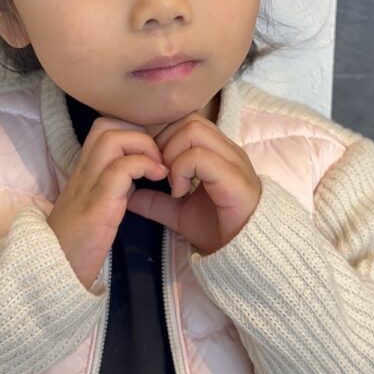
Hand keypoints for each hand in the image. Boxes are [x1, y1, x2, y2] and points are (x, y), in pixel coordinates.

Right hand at [47, 118, 168, 288]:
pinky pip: (121, 169)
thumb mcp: (97, 207)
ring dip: (143, 146)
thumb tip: (138, 172)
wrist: (54, 275)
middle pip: (106, 125)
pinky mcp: (96, 205)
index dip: (132, 131)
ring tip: (160, 168)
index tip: (152, 154)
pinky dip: (144, 166)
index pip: (103, 128)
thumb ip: (114, 186)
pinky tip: (158, 179)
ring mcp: (87, 186)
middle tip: (158, 158)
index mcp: (84, 172)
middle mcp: (82, 172)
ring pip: (112, 138)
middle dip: (139, 133)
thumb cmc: (78, 245)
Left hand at [126, 113, 261, 254]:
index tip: (155, 166)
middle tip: (159, 172)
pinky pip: (201, 156)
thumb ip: (156, 202)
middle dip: (165, 142)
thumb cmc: (218, 229)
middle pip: (189, 119)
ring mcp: (233, 161)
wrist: (245, 254)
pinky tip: (179, 192)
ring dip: (173, 153)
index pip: (186, 121)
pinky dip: (182, 170)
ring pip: (194, 130)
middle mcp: (227, 150)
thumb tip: (128, 194)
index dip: (164, 138)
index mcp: (216, 152)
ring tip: (170, 181)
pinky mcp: (235, 178)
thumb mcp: (179, 213)